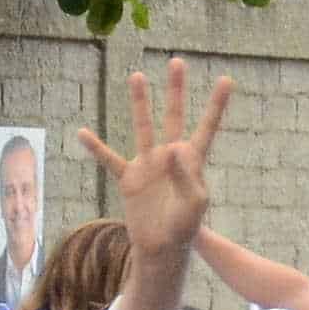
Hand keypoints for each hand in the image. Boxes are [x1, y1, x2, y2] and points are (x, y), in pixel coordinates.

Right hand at [75, 58, 233, 261]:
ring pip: (144, 126)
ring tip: (136, 76)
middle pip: (174, 115)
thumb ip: (186, 174)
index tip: (226, 80)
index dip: (216, 104)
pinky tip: (82, 133)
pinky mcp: (129, 177)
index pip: (207, 126)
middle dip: (176, 90)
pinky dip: (96, 147)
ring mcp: (149, 164)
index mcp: (193, 160)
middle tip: (176, 62)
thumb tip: (172, 148)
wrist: (162, 247)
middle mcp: (171, 155)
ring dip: (140, 102)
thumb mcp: (194, 202)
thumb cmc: (185, 227)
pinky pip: (109, 159)